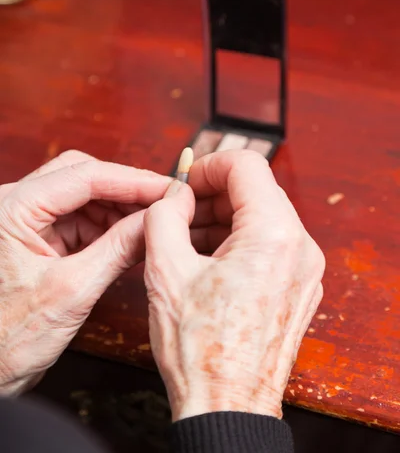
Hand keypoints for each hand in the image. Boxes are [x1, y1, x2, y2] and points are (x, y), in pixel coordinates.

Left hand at [0, 150, 169, 395]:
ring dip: (119, 208)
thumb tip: (157, 221)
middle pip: (82, 177)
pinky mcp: (38, 239)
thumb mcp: (72, 292)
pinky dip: (109, 227)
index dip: (131, 180)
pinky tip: (132, 236)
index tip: (167, 188)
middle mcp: (16, 206)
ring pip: (84, 197)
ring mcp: (27, 221)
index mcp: (12, 209)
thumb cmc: (6, 340)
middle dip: (125, 190)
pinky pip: (80, 220)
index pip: (82, 176)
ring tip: (153, 222)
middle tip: (164, 201)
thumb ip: (118, 250)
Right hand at [144, 150, 324, 420]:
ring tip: (185, 238)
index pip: (246, 165)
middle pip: (256, 191)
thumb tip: (172, 195)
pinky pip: (269, 246)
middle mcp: (300, 248)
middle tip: (178, 212)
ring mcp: (304, 270)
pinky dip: (237, 242)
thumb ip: (164, 216)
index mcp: (274, 235)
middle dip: (212, 194)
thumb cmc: (201, 349)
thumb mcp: (166, 271)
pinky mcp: (298, 289)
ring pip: (261, 218)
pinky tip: (205, 259)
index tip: (185, 184)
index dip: (207, 166)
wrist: (227, 407)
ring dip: (222, 219)